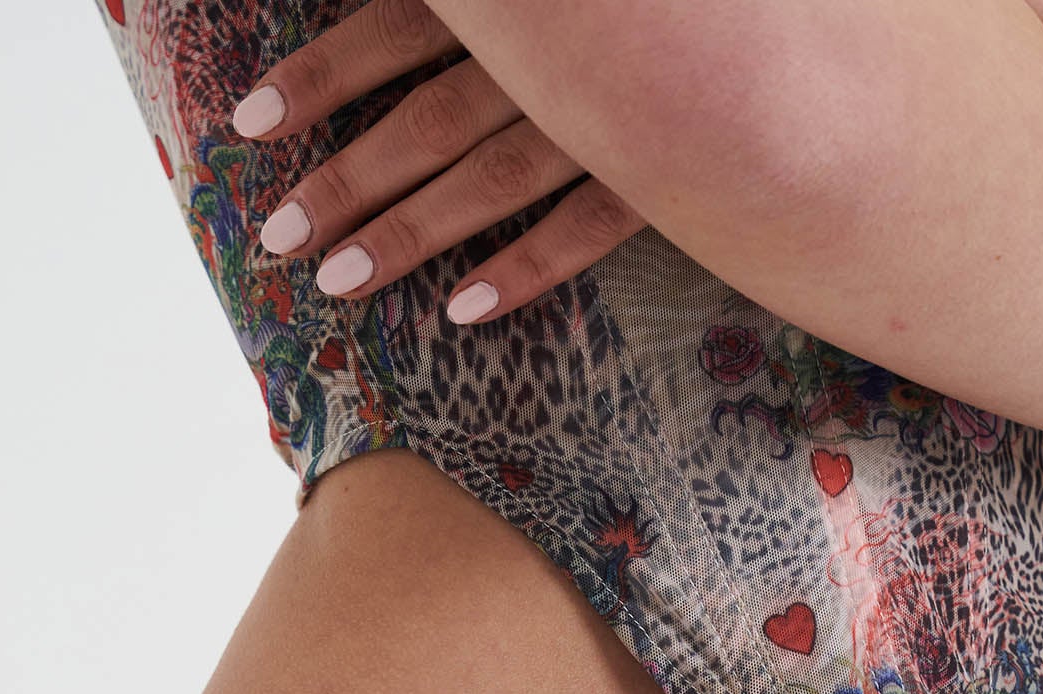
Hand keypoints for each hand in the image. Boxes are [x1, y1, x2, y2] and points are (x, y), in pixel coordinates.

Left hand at [228, 0, 641, 324]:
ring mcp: (615, 113)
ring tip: (340, 280)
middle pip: (427, 117)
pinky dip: (526, 267)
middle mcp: (557, 48)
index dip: (318, 73)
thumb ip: (475, 8)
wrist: (796, 21)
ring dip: (412, 233)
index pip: (396, 26)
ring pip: (493, 178)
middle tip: (277, 236)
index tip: (246, 126)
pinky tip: (462, 313)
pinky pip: (590, 227)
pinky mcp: (669, 171)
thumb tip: (412, 19)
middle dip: (347, 176)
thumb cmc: (649, 5)